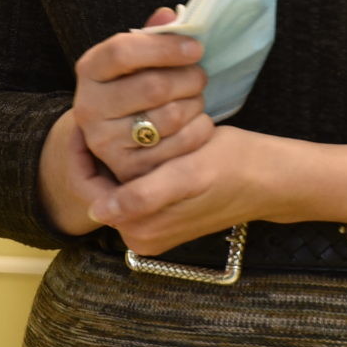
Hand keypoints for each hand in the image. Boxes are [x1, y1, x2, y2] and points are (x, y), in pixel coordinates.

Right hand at [71, 6, 214, 183]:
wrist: (116, 133)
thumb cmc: (134, 84)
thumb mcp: (137, 57)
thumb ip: (153, 35)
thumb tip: (172, 15)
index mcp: (89, 69)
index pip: (123, 51)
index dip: (165, 48)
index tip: (196, 48)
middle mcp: (88, 107)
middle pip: (153, 87)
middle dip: (189, 78)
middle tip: (201, 75)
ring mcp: (105, 142)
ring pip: (170, 117)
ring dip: (196, 103)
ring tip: (197, 97)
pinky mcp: (128, 169)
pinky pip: (179, 147)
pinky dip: (200, 130)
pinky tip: (199, 121)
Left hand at [88, 124, 284, 254]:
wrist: (270, 178)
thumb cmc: (233, 167)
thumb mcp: (187, 176)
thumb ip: (142, 197)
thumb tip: (97, 211)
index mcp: (140, 230)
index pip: (88, 192)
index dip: (78, 156)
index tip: (76, 118)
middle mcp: (140, 234)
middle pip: (101, 186)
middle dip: (98, 151)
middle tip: (100, 111)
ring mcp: (152, 225)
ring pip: (118, 179)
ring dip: (116, 151)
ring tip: (119, 116)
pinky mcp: (164, 213)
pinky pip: (136, 181)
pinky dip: (136, 157)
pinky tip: (144, 132)